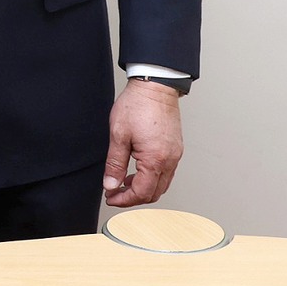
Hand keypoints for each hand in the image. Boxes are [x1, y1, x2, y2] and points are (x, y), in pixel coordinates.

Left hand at [103, 78, 183, 206]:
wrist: (155, 86)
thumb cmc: (137, 105)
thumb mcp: (118, 135)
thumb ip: (115, 163)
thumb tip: (111, 184)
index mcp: (156, 159)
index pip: (142, 193)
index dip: (124, 199)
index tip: (111, 197)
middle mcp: (170, 160)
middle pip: (154, 193)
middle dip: (133, 197)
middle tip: (115, 193)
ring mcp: (175, 155)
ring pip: (161, 184)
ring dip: (143, 188)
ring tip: (123, 181)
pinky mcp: (176, 148)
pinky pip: (166, 172)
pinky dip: (151, 177)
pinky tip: (137, 170)